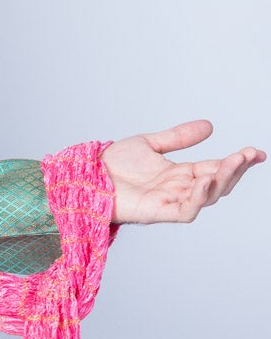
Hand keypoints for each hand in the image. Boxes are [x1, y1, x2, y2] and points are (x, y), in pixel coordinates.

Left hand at [102, 120, 264, 223]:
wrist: (86, 177)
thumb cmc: (112, 165)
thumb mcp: (150, 144)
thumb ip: (178, 137)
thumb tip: (209, 126)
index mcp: (179, 174)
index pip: (216, 168)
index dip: (237, 161)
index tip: (257, 152)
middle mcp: (177, 190)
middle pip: (217, 184)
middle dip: (235, 171)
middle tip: (246, 155)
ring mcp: (168, 202)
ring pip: (206, 198)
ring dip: (222, 182)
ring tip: (230, 164)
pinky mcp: (156, 213)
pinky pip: (185, 211)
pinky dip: (198, 198)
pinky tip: (205, 180)